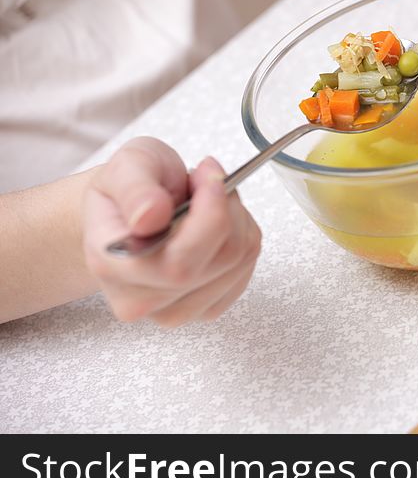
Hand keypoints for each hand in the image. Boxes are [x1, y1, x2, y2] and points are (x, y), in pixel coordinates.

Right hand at [82, 137, 260, 326]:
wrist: (128, 212)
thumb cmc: (126, 191)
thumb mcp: (127, 165)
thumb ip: (135, 189)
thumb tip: (149, 216)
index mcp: (112, 264)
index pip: (179, 262)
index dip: (210, 215)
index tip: (209, 176)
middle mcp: (139, 300)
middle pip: (220, 259)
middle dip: (226, 208)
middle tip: (208, 178)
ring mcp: (173, 311)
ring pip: (239, 261)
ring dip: (237, 220)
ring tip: (206, 201)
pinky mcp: (203, 310)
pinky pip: (245, 269)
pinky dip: (242, 238)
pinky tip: (216, 226)